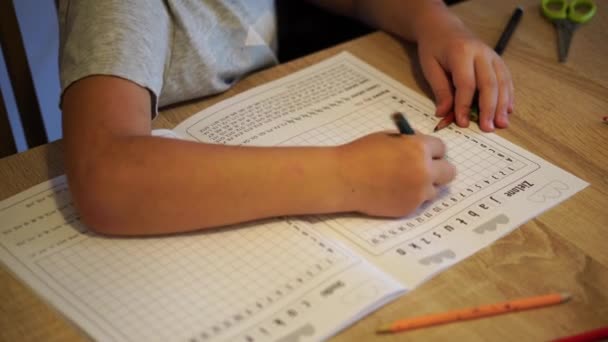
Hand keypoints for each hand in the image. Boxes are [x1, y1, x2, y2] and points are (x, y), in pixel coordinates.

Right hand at [337, 132, 455, 216]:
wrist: (344, 179)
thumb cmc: (360, 155)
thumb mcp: (388, 138)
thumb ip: (410, 141)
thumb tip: (423, 146)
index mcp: (418, 148)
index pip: (442, 148)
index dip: (432, 150)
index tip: (426, 153)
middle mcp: (424, 171)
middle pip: (449, 171)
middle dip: (439, 168)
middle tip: (426, 169)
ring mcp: (418, 192)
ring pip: (436, 189)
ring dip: (425, 185)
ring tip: (404, 181)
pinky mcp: (410, 208)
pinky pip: (420, 202)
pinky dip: (411, 197)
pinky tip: (394, 191)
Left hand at [416, 14, 513, 131]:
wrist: (444, 28)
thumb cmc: (434, 48)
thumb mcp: (430, 67)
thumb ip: (440, 90)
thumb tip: (444, 114)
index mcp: (461, 52)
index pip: (466, 83)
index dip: (465, 105)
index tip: (463, 123)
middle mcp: (481, 53)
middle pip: (489, 84)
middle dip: (489, 108)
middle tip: (487, 128)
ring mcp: (492, 56)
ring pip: (502, 82)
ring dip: (503, 105)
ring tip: (501, 124)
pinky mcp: (498, 61)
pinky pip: (506, 79)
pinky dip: (509, 96)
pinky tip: (508, 111)